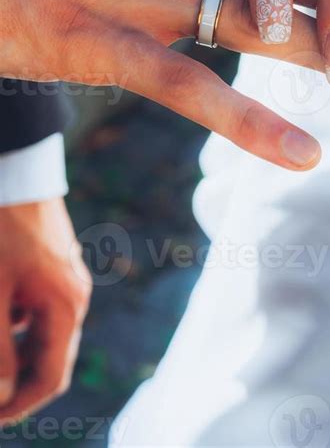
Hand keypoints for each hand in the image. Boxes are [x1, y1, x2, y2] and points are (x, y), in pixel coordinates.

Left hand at [0, 198, 91, 425]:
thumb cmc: (3, 232)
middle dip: (15, 380)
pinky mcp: (53, 265)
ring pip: (42, 333)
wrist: (18, 171)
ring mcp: (66, 278)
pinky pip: (37, 308)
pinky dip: (14, 323)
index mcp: (67, 307)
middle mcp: (74, 296)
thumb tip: (3, 395)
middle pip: (50, 358)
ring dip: (13, 350)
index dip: (19, 406)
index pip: (51, 378)